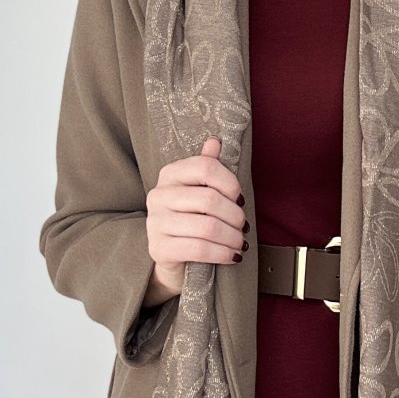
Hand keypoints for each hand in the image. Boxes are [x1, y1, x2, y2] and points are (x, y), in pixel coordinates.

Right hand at [144, 137, 247, 298]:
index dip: (230, 183)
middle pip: (209, 200)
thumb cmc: (191, 218)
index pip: (206, 167)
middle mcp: (158, 195)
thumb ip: (207, 166)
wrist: (171, 256)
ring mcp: (155, 222)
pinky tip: (232, 256)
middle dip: (235, 216)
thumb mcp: (200, 190)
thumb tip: (215, 141)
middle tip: (243, 226)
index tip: (239, 199)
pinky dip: (222, 253)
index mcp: (170, 174)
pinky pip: (199, 249)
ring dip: (232, 237)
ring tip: (240, 243)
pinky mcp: (158, 248)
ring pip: (207, 227)